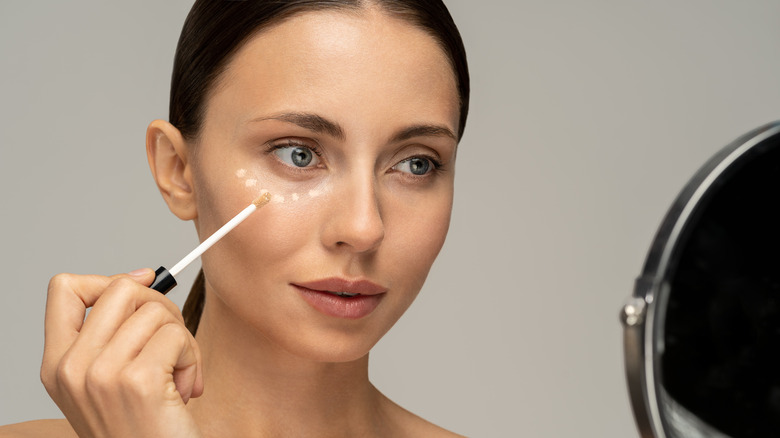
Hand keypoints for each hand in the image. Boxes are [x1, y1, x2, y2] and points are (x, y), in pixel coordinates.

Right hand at [40, 270, 203, 437]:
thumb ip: (113, 332)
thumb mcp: (109, 378)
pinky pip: (177, 335)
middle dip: (160, 308)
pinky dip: (192, 359)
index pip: (65, 288)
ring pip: (156, 310)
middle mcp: (71, 368)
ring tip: (177, 375)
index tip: (141, 287)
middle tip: (171, 343)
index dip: (108, 278)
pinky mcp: (137, 382)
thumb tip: (140, 277)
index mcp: (58, 363)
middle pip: (122, 288)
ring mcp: (100, 375)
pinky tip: (185, 389)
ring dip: (181, 340)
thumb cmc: (142, 426)